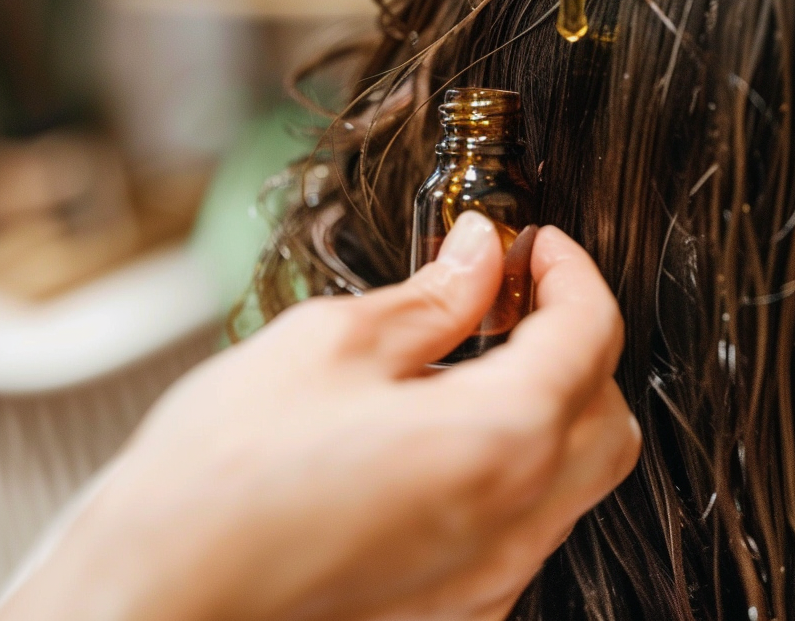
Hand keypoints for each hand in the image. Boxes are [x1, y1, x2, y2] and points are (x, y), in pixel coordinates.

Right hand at [1, 213, 639, 620]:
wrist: (150, 603)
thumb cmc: (218, 477)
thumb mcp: (330, 344)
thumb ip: (432, 297)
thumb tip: (480, 251)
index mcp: (496, 442)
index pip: (590, 335)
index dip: (570, 272)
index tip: (538, 246)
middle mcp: (513, 524)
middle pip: (607, 416)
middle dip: (580, 341)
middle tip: (518, 297)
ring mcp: (488, 583)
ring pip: (577, 479)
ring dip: (552, 404)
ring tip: (480, 359)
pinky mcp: (455, 612)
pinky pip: (526, 529)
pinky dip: (516, 467)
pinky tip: (448, 437)